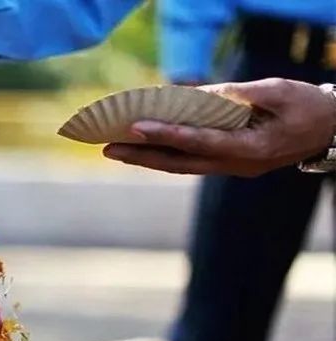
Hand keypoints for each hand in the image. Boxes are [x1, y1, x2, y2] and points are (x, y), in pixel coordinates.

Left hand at [103, 79, 335, 176]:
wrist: (330, 131)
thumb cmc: (308, 107)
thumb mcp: (279, 91)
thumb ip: (238, 95)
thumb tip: (199, 95)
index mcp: (251, 149)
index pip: (199, 141)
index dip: (166, 134)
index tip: (137, 127)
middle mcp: (236, 165)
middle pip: (180, 163)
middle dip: (141, 156)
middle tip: (106, 148)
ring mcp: (231, 168)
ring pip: (181, 166)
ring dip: (147, 159)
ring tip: (115, 149)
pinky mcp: (229, 164)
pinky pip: (191, 161)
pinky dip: (166, 154)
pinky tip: (144, 148)